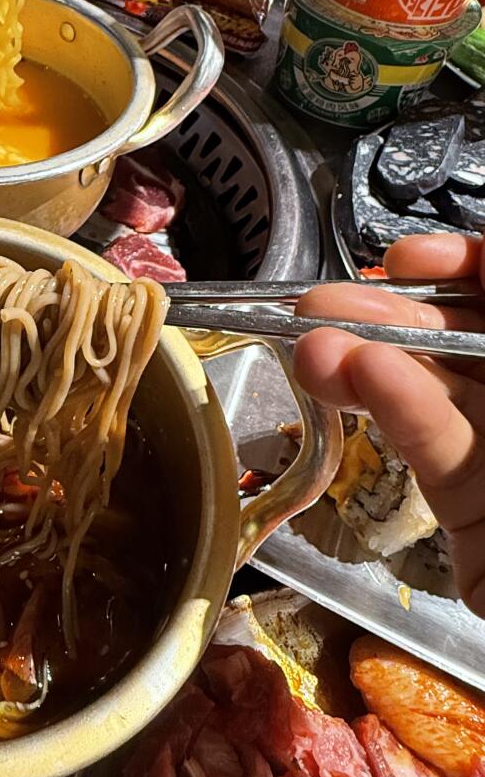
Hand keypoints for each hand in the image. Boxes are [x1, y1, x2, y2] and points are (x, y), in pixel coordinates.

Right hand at [294, 233, 484, 615]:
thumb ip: (483, 365)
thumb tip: (481, 266)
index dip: (468, 265)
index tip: (411, 260)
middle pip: (469, 337)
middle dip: (400, 310)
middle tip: (323, 299)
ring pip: (438, 393)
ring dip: (369, 357)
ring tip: (310, 338)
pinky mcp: (475, 516)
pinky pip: (438, 453)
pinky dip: (396, 410)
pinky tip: (353, 377)